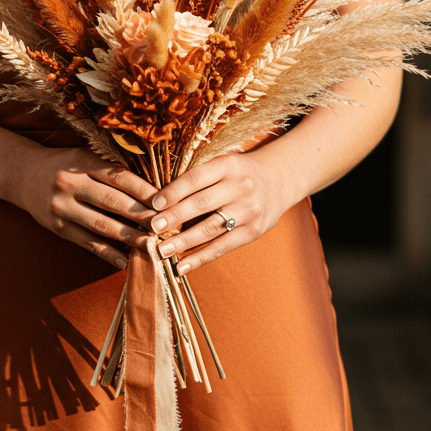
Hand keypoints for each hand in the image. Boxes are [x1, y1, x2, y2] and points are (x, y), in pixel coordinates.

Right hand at [16, 145, 157, 268]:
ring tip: (151, 246)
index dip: (143, 191)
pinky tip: (125, 261)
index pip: (118, 177)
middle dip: (141, 216)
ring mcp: (62, 207)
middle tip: (164, 227)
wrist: (21, 175)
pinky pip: (87, 243)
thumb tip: (151, 189)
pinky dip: (108, 253)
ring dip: (129, 238)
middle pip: (112, 202)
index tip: (165, 203)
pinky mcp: (58, 227)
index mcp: (81, 161)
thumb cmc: (64, 165)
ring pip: (101, 225)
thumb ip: (111, 168)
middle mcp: (70, 183)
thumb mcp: (84, 155)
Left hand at [147, 150, 295, 273]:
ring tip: (161, 251)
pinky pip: (222, 247)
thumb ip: (197, 178)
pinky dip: (200, 258)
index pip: (196, 178)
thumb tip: (158, 202)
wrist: (279, 180)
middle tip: (152, 228)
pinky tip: (182, 267)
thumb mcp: (223, 164)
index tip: (153, 204)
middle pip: (201, 204)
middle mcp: (241, 187)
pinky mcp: (253, 231)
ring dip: (183, 242)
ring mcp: (249, 210)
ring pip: (210, 229)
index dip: (173, 191)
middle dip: (174, 217)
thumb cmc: (239, 173)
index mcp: (228, 165)